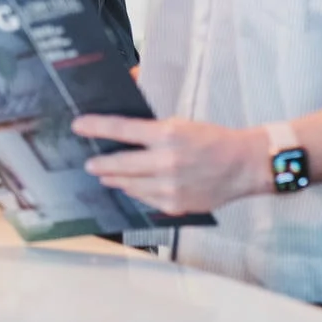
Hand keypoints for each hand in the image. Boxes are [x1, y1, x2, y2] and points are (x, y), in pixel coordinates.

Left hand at [71, 115, 264, 215]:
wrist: (242, 165)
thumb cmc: (212, 139)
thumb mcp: (180, 122)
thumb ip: (150, 124)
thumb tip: (125, 116)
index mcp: (167, 135)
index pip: (122, 129)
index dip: (96, 127)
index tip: (78, 126)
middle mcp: (166, 162)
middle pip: (118, 164)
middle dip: (99, 163)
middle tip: (89, 163)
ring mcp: (169, 186)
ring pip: (128, 184)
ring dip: (114, 179)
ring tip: (105, 175)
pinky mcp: (174, 205)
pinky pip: (144, 199)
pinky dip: (134, 191)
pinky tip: (129, 186)